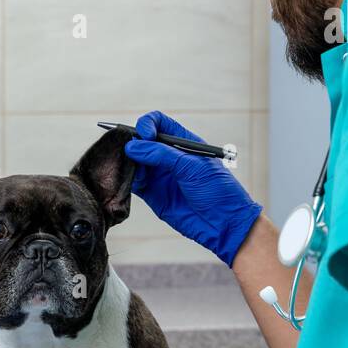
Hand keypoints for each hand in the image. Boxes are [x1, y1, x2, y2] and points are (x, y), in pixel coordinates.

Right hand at [125, 110, 261, 265]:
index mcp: (183, 143)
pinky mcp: (152, 193)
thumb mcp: (192, 167)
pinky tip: (124, 178)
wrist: (223, 224)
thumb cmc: (218, 191)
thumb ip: (162, 155)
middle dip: (132, 142)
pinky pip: (133, 181)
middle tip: (127, 150)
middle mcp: (168, 157)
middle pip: (142, 141)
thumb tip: (133, 147)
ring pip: (134, 161)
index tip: (145, 135)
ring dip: (126, 161)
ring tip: (125, 166)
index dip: (148, 125)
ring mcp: (159, 175)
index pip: (159, 124)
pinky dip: (125, 178)